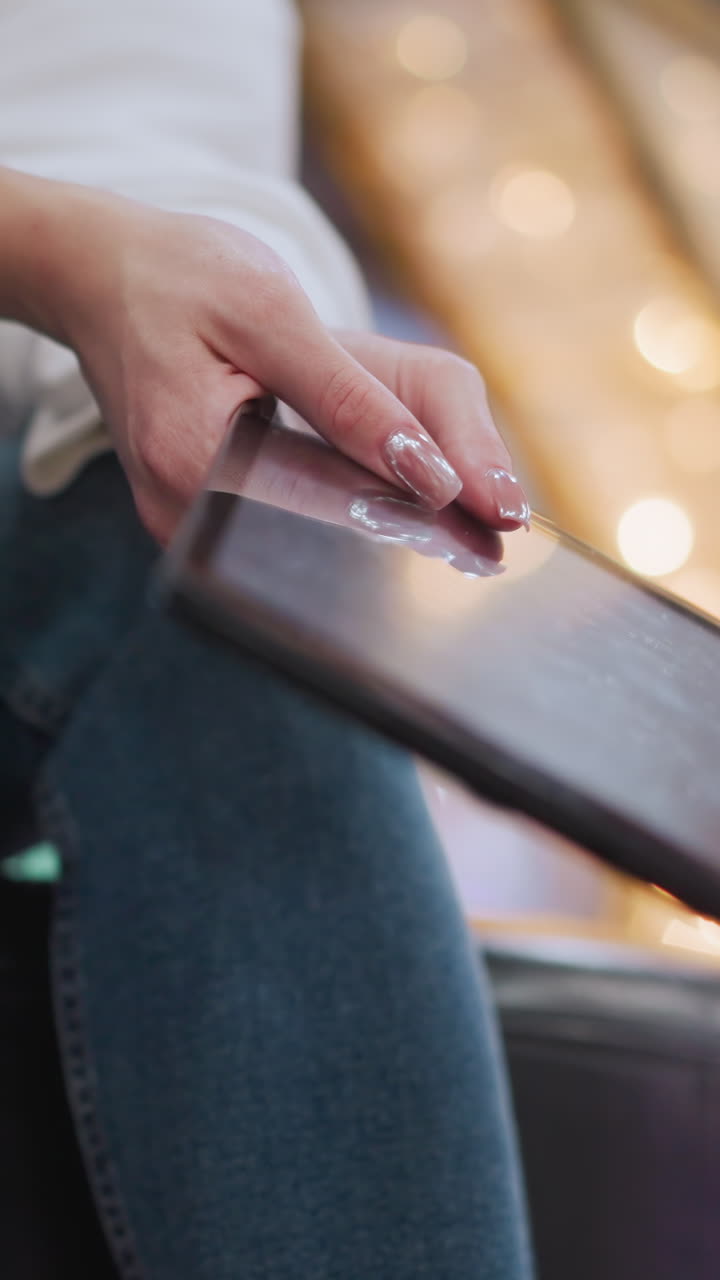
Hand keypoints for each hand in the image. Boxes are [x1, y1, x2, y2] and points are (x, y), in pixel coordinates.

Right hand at [6, 174, 529, 542]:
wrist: (103, 273)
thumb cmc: (183, 276)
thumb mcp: (272, 313)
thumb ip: (352, 397)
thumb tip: (430, 477)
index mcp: (194, 464)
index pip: (332, 510)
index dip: (423, 512)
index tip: (501, 513)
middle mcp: (185, 513)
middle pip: (325, 538)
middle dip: (416, 522)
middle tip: (501, 516)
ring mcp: (190, 520)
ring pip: (313, 535)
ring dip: (388, 513)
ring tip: (471, 505)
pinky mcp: (204, 509)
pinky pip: (291, 517)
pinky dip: (349, 496)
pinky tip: (403, 487)